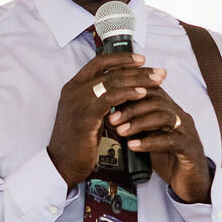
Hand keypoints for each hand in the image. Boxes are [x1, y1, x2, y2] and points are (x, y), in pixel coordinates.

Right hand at [47, 51, 162, 188]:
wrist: (63, 163)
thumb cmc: (79, 141)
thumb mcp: (90, 113)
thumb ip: (102, 99)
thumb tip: (127, 89)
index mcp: (74, 86)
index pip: (98, 62)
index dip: (121, 58)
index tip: (141, 60)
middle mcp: (74, 90)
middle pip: (110, 71)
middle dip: (137, 70)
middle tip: (158, 72)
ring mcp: (77, 102)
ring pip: (112, 82)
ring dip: (137, 80)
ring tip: (156, 81)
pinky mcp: (84, 116)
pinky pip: (110, 99)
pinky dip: (128, 94)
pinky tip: (142, 94)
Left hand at [108, 79, 212, 204]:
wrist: (191, 182)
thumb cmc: (169, 159)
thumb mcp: (149, 138)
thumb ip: (136, 127)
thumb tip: (110, 117)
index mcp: (172, 111)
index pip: (153, 91)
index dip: (131, 94)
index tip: (111, 103)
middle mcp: (181, 117)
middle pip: (157, 101)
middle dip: (132, 108)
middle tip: (112, 119)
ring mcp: (188, 131)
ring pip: (164, 117)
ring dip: (139, 123)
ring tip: (121, 131)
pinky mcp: (190, 148)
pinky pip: (170, 141)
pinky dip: (150, 142)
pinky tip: (134, 146)